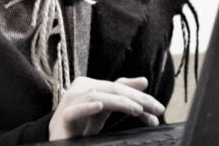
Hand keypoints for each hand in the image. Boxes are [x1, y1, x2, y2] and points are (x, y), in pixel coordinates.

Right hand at [48, 76, 164, 139]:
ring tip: (137, 109)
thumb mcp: (106, 108)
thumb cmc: (82, 123)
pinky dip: (87, 107)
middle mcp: (81, 88)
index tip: (159, 109)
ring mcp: (71, 101)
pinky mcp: (63, 116)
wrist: (59, 138)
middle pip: (113, 89)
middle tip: (156, 109)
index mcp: (92, 85)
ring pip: (99, 96)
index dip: (141, 98)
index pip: (121, 87)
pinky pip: (75, 110)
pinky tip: (99, 105)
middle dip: (137, 99)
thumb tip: (144, 80)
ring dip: (120, 102)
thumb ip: (123, 94)